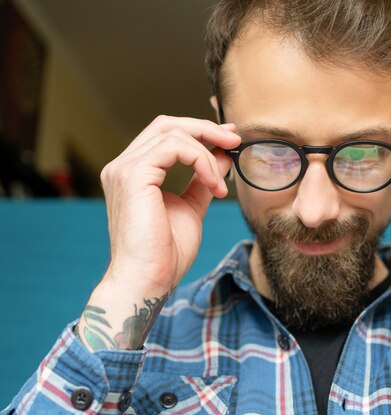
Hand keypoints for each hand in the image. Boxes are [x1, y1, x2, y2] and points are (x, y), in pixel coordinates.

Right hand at [101, 115, 239, 291]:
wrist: (149, 280)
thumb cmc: (165, 253)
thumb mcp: (192, 207)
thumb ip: (204, 180)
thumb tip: (224, 156)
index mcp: (134, 173)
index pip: (165, 134)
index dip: (199, 131)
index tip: (230, 139)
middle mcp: (123, 166)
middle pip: (166, 124)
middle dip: (205, 129)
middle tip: (234, 141)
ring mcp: (124, 169)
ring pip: (172, 132)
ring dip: (207, 151)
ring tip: (220, 184)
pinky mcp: (133, 175)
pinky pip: (174, 147)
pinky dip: (201, 160)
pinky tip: (213, 184)